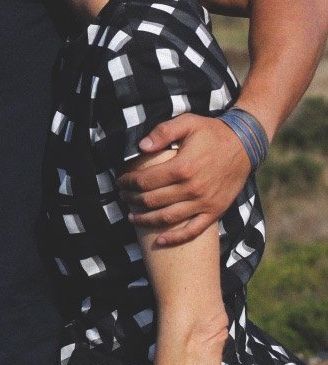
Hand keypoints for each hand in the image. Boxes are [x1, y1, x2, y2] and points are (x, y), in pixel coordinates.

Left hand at [118, 113, 251, 245]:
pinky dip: (175, 239)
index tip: (120, 182)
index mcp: (182, 167)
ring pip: (167, 218)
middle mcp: (192, 189)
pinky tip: (159, 241)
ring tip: (132, 216)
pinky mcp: (215, 211)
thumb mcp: (186, 123)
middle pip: (152, 200)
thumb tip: (140, 146)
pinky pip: (193, 231)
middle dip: (132, 200)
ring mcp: (204, 203)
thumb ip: (162, 132)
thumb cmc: (211, 133)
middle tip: (123, 197)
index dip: (128, 183)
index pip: (144, 181)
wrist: (244, 145)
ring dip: (145, 219)